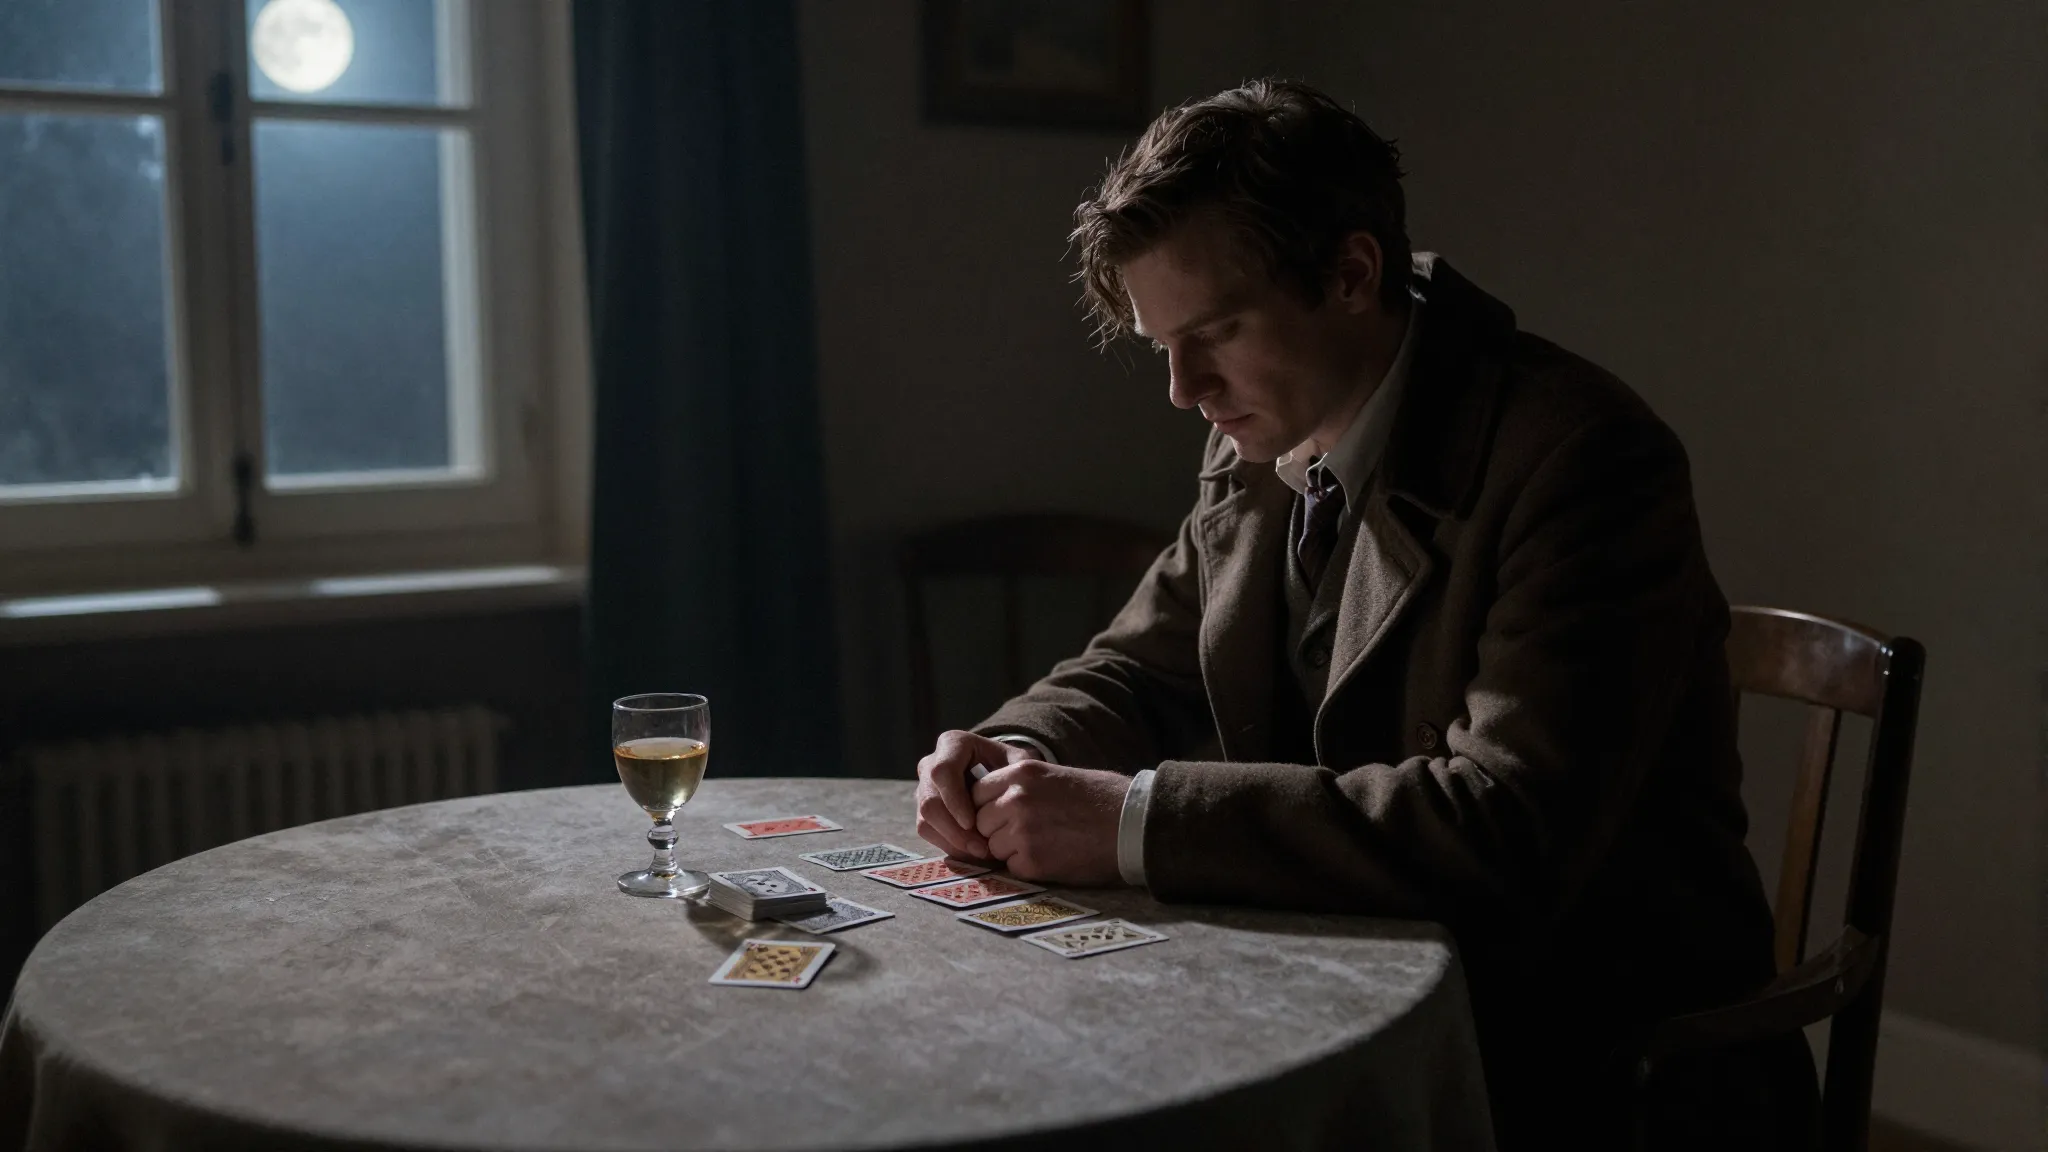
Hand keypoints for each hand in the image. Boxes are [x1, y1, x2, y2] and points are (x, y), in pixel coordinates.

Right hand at [914, 730, 1035, 859]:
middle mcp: (931, 764)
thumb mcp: (1019, 762)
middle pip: (929, 801)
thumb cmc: (1011, 766)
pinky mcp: (924, 810)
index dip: (954, 800)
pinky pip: (927, 832)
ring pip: (925, 820)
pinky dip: (949, 846)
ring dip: (952, 841)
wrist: (1001, 773)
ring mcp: (924, 788)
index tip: (973, 823)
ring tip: (981, 853)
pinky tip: (973, 852)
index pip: (942, 772)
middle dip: (954, 830)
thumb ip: (1016, 774)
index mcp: (952, 744)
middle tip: (981, 848)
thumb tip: (1007, 800)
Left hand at [971, 760, 1127, 885]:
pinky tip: (1053, 858)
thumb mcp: (1056, 776)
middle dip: (997, 830)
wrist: (1133, 825)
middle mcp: (1016, 799)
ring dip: (1011, 850)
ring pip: (993, 847)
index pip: (977, 793)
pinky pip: (1012, 867)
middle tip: (1028, 833)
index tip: (1005, 815)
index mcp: (1021, 773)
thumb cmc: (1101, 799)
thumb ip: (1020, 787)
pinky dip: (1027, 867)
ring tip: (1045, 844)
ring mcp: (1022, 831)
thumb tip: (991, 804)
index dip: (988, 807)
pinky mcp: (1032, 861)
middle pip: (980, 822)